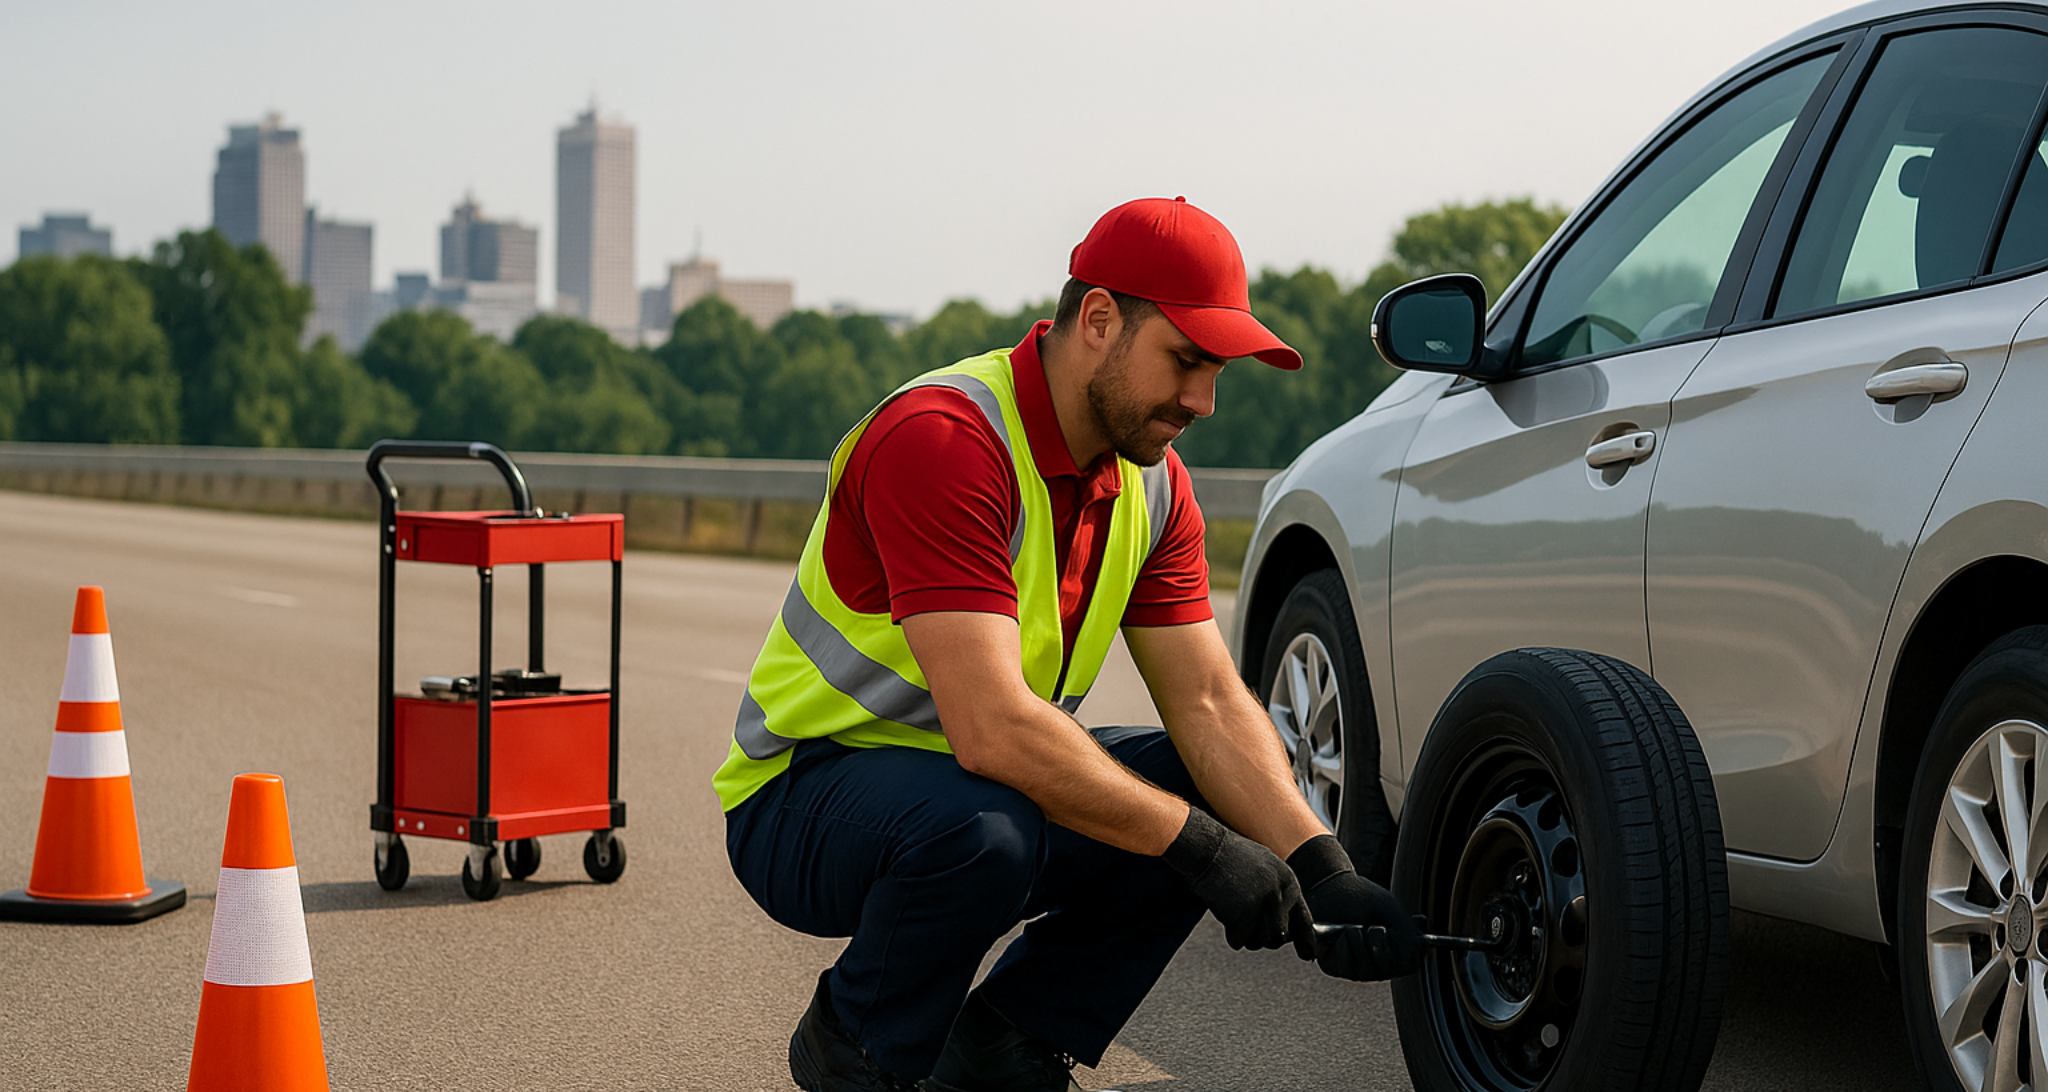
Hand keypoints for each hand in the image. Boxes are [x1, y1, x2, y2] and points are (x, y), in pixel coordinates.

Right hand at [1161, 808, 1314, 952]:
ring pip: (1260, 942)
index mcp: (1289, 882)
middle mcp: (1280, 894)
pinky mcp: (1243, 915)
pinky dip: (1229, 932)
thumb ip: (1278, 894)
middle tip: (1246, 920)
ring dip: (1246, 935)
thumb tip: (1285, 929)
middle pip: (1279, 937)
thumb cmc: (1231, 859)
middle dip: (1262, 936)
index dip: (1306, 941)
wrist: (1206, 848)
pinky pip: (1238, 941)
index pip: (1304, 920)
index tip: (1307, 955)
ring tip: (1234, 911)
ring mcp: (1263, 904)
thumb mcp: (1265, 870)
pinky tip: (1224, 910)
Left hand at [1286, 834, 1423, 979]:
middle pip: (1385, 970)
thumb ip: (1410, 941)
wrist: (1334, 887)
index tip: (1389, 927)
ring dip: (1359, 940)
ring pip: (1363, 970)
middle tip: (1371, 925)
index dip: (1399, 944)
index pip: (1408, 964)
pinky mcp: (1333, 965)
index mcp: (1397, 954)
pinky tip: (1340, 932)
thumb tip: (1416, 960)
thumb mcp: (1395, 916)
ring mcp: (1354, 968)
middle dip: (1378, 941)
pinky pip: (1343, 964)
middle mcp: (1377, 966)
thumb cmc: (1366, 901)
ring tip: (1353, 927)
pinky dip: (1343, 943)